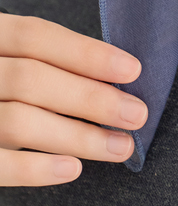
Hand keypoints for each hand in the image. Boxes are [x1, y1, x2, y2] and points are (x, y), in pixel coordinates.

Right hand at [0, 13, 146, 186]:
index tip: (132, 69)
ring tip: (119, 146)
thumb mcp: (7, 56)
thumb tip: (111, 77)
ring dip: (77, 136)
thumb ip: (43, 59)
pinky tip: (74, 169)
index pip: (36, 36)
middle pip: (32, 79)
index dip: (86, 53)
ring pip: (18, 121)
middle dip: (91, 98)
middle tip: (136, 114)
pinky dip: (36, 169)